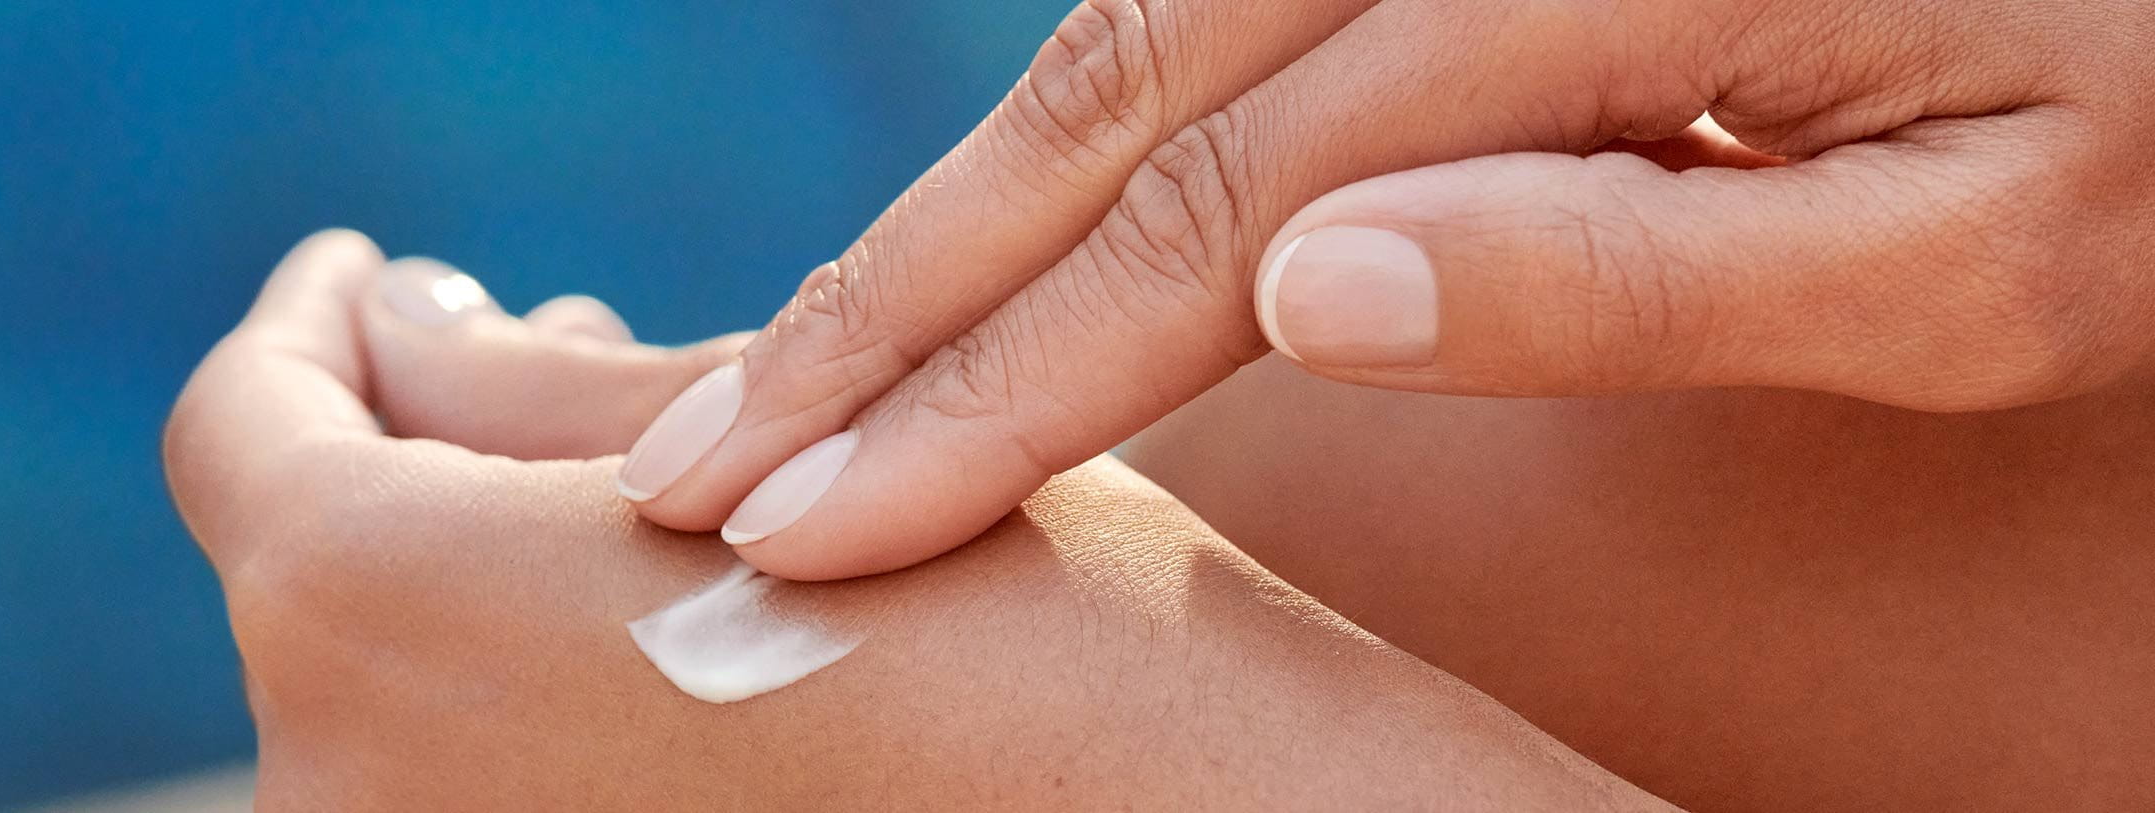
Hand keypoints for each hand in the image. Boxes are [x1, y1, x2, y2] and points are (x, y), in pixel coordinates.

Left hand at [162, 230, 1665, 809]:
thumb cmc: (1040, 634)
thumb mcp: (787, 435)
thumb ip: (525, 381)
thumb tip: (389, 324)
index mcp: (368, 608)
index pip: (240, 429)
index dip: (304, 331)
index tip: (375, 278)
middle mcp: (349, 797)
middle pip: (311, 576)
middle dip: (413, 447)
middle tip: (533, 343)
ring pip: (393, 701)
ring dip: (472, 577)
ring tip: (626, 493)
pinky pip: (475, 798)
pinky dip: (522, 709)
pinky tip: (663, 640)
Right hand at [610, 0, 2154, 578]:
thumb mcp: (1990, 247)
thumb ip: (1646, 267)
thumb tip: (1306, 289)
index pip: (1217, 211)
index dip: (997, 382)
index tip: (817, 522)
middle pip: (1112, 99)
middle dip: (886, 304)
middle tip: (699, 465)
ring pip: (1130, 36)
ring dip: (944, 221)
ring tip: (794, 377)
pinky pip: (1212, 8)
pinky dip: (1070, 144)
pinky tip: (984, 253)